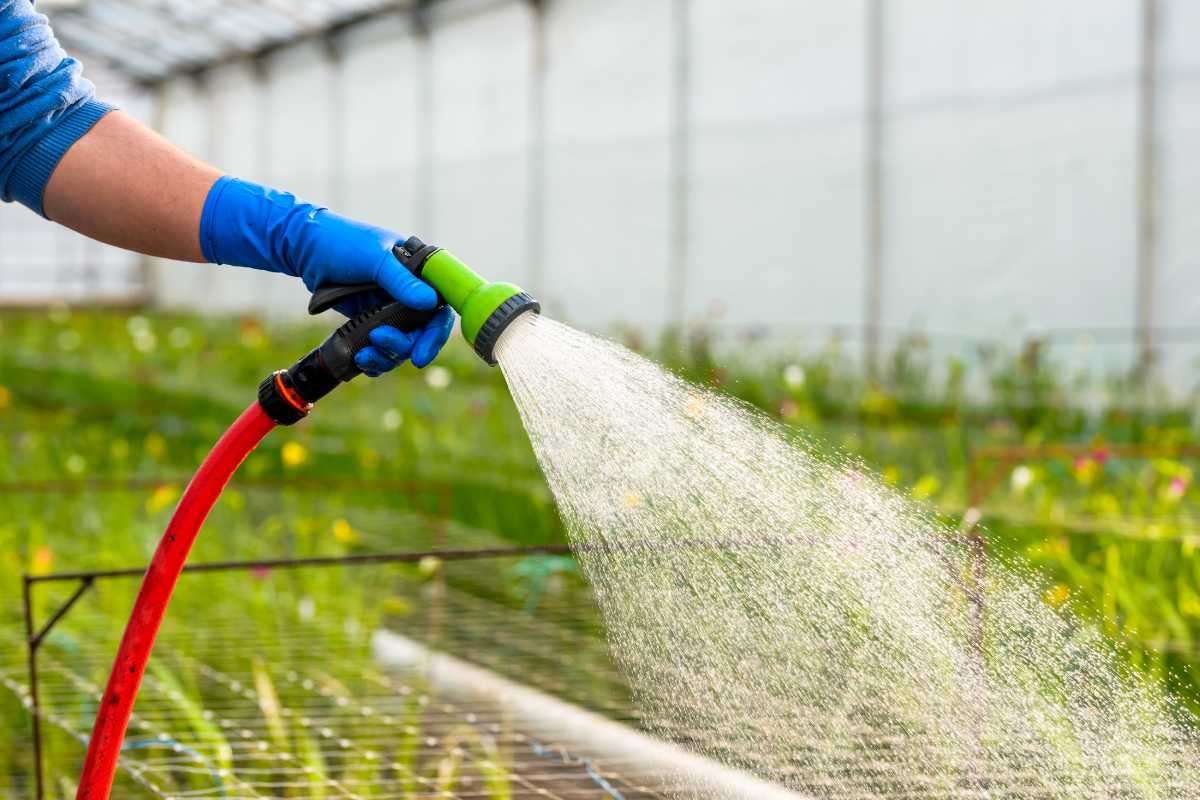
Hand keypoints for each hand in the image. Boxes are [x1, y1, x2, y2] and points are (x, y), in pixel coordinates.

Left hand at [200, 176, 455, 373]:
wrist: (306, 249)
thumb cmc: (344, 243)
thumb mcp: (375, 259)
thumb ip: (401, 281)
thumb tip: (430, 302)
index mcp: (419, 274)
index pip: (440, 309)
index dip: (435, 334)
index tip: (420, 355)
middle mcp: (409, 294)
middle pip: (421, 334)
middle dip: (403, 346)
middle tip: (379, 342)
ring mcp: (390, 309)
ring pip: (401, 346)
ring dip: (386, 356)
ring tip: (364, 354)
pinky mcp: (371, 321)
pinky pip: (381, 349)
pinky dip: (374, 359)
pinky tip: (361, 359)